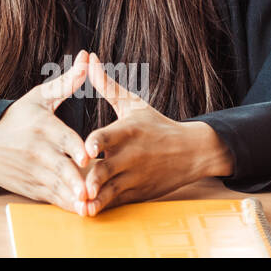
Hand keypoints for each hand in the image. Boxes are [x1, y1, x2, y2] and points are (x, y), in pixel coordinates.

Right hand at [0, 50, 93, 215]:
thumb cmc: (16, 116)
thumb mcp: (39, 97)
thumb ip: (68, 82)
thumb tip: (88, 58)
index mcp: (42, 126)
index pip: (62, 137)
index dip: (75, 147)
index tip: (88, 157)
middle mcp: (38, 150)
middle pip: (60, 167)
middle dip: (74, 180)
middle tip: (89, 191)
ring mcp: (34, 171)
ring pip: (57, 186)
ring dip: (73, 197)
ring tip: (89, 207)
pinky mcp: (31, 188)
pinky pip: (51, 197)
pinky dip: (65, 204)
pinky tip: (80, 210)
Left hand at [82, 52, 234, 215]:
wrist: (192, 152)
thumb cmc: (156, 124)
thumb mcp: (134, 104)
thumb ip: (107, 85)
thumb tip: (88, 58)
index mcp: (128, 132)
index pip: (111, 137)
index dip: (99, 142)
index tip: (88, 149)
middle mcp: (131, 156)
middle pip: (108, 168)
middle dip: (94, 178)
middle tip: (78, 186)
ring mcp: (135, 177)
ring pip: (112, 189)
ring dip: (96, 198)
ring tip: (81, 205)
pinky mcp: (137, 192)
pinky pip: (117, 201)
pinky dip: (104, 206)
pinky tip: (88, 212)